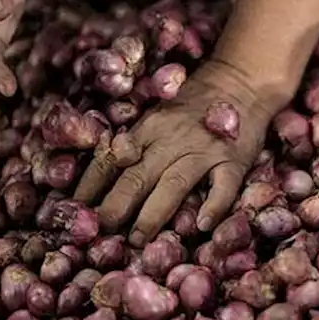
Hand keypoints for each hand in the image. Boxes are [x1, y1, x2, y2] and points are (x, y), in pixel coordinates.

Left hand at [74, 59, 287, 244]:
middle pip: (137, 176)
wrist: (242, 80)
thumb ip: (139, 141)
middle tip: (100, 231)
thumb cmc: (196, 102)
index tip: (76, 209)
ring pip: (173, 185)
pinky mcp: (233, 161)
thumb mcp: (159, 114)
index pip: (112, 159)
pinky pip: (223, 187)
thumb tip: (107, 178)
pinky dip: (213, 207)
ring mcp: (204, 151)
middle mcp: (172, 139)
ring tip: (138, 240)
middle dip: (115, 206)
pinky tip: (202, 227)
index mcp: (148, 127)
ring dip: (153, 214)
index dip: (91, 185)